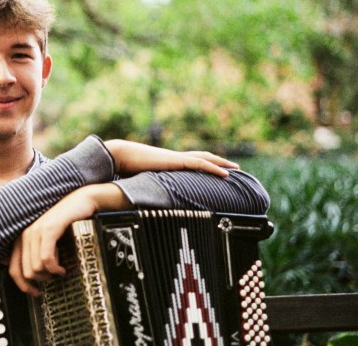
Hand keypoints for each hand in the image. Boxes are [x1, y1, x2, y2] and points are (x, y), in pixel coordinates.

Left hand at [7, 184, 130, 294]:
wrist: (81, 201)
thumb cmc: (67, 222)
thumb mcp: (48, 240)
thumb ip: (37, 253)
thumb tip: (31, 276)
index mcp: (22, 238)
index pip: (13, 269)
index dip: (23, 286)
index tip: (35, 292)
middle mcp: (25, 234)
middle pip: (25, 272)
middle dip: (40, 281)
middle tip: (53, 278)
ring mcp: (35, 231)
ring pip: (35, 268)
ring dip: (49, 274)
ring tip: (59, 270)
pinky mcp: (48, 229)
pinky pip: (47, 259)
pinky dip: (55, 268)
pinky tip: (62, 267)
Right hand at [103, 139, 238, 177]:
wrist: (122, 156)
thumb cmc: (126, 168)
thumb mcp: (140, 180)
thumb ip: (147, 187)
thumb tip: (143, 200)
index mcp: (168, 162)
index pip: (190, 161)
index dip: (204, 164)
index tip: (215, 169)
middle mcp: (175, 157)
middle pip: (202, 157)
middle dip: (218, 162)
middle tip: (234, 168)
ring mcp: (177, 158)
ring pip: (205, 158)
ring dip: (221, 163)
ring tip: (235, 169)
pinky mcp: (177, 160)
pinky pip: (201, 164)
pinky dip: (215, 168)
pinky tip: (226, 174)